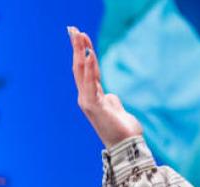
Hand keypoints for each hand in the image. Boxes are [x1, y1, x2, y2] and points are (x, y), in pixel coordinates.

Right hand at [68, 26, 141, 147]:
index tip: (79, 35)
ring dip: (81, 52)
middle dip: (76, 47)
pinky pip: (91, 83)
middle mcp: (85, 98)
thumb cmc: (121, 129)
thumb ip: (110, 99)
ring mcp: (88, 102)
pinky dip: (90, 69)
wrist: (126, 145)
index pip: (84, 69)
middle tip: (73, 29)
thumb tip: (109, 95)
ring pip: (82, 72)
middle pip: (79, 67)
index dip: (82, 51)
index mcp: (90, 96)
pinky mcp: (94, 106)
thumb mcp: (115, 108)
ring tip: (80, 36)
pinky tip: (90, 54)